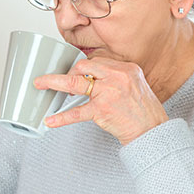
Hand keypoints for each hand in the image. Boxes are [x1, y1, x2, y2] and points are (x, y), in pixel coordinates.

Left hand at [35, 57, 168, 144]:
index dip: (82, 68)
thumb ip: (115, 78)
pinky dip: (62, 117)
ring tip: (40, 84)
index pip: (97, 61)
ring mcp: (108, 92)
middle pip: (83, 66)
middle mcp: (117, 76)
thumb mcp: (134, 85)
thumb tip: (91, 79)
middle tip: (57, 82)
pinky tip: (51, 120)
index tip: (74, 74)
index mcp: (126, 68)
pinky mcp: (102, 110)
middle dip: (68, 73)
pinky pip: (77, 112)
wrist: (153, 131)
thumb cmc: (143, 111)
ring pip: (75, 83)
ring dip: (54, 82)